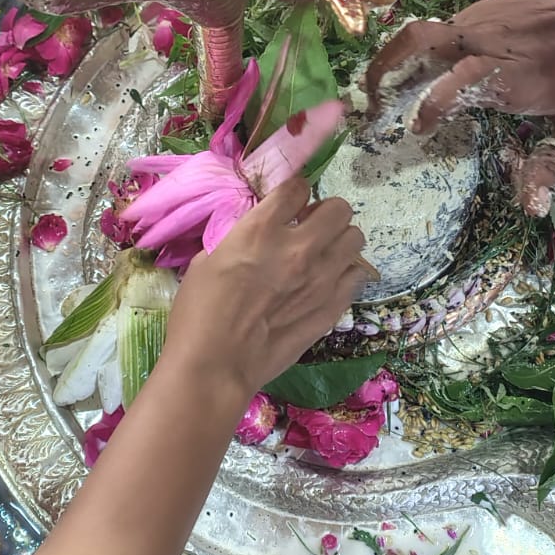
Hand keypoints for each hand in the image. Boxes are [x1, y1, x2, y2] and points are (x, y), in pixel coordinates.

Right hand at [164, 179, 367, 401]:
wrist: (215, 366)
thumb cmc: (198, 314)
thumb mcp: (208, 261)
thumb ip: (240, 240)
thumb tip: (256, 237)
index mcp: (261, 229)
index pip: (297, 188)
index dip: (294, 193)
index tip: (289, 204)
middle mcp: (299, 247)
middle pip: (339, 209)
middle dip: (326, 213)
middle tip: (310, 229)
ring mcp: (321, 279)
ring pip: (355, 239)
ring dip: (340, 241)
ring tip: (323, 255)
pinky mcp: (332, 308)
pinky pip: (356, 277)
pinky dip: (346, 274)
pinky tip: (328, 283)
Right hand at [366, 0, 554, 213]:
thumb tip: (529, 208)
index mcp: (508, 77)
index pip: (449, 92)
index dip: (425, 113)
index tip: (416, 133)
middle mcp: (484, 45)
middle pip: (417, 48)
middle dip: (384, 73)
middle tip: (368, 103)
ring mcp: (480, 21)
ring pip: (421, 32)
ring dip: (393, 57)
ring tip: (377, 84)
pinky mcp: (482, 8)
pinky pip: (441, 26)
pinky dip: (419, 46)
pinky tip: (419, 67)